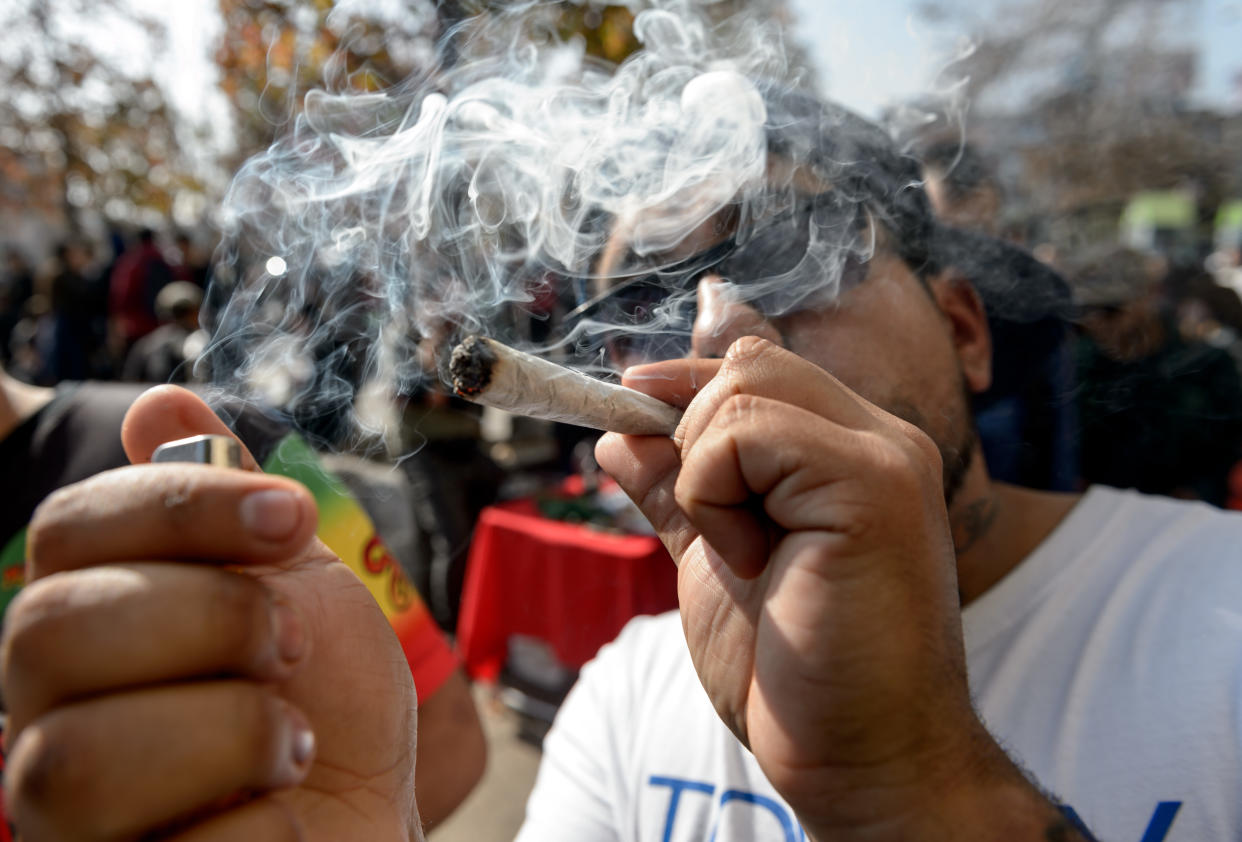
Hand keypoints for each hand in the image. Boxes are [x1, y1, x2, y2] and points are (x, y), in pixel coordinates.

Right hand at [1, 386, 418, 841]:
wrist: (370, 820)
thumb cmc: (329, 707)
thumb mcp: (297, 584)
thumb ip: (233, 505)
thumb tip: (163, 399)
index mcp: (95, 624)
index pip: (66, 530)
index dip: (180, 503)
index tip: (293, 515)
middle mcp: (52, 715)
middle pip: (44, 633)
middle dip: (205, 616)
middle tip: (294, 643)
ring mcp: (69, 817)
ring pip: (70, 762)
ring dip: (225, 731)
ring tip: (295, 746)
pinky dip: (260, 827)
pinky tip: (286, 816)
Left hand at [597, 337, 1056, 838]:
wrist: (861, 759)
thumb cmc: (792, 672)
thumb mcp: (714, 561)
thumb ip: (678, 490)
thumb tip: (620, 433)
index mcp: (851, 451)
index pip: (759, 366)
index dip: (685, 383)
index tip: (631, 412)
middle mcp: (880, 440)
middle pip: (748, 362)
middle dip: (690, 431)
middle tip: (714, 527)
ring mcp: (884, 456)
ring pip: (741, 386)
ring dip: (705, 476)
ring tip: (746, 557)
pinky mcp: (872, 485)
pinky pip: (745, 433)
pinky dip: (714, 495)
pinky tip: (751, 563)